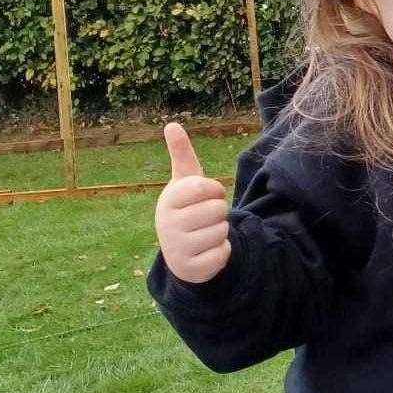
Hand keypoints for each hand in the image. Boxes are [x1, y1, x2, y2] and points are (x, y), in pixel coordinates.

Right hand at [155, 122, 231, 283]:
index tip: (205, 195)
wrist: (179, 251)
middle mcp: (168, 224)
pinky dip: (222, 251)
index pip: (208, 187)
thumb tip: (172, 124)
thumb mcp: (183, 182)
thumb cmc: (186, 209)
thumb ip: (182, 155)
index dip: (215, 191)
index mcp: (169, 199)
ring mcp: (178, 247)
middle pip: (219, 210)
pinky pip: (224, 254)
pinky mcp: (192, 268)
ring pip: (223, 231)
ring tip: (204, 233)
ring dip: (221, 232)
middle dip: (219, 213)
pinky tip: (207, 251)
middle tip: (205, 218)